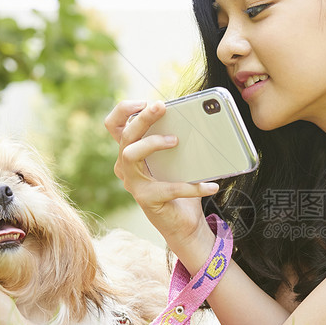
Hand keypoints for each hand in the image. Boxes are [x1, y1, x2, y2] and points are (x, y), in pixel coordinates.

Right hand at [104, 100, 217, 259]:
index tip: (145, 101)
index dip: (124, 110)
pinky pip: (170, 188)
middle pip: (125, 136)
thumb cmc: (179, 185)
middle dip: (142, 117)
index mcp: (131, 151)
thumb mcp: (176, 159)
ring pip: (131, 154)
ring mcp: (133, 183)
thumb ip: (176, 139)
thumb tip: (194, 117)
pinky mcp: (146, 199)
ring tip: (176, 140)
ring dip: (152, 142)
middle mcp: (125, 166)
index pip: (114, 125)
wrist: (184, 223)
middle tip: (161, 105)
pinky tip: (211, 186)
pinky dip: (193, 186)